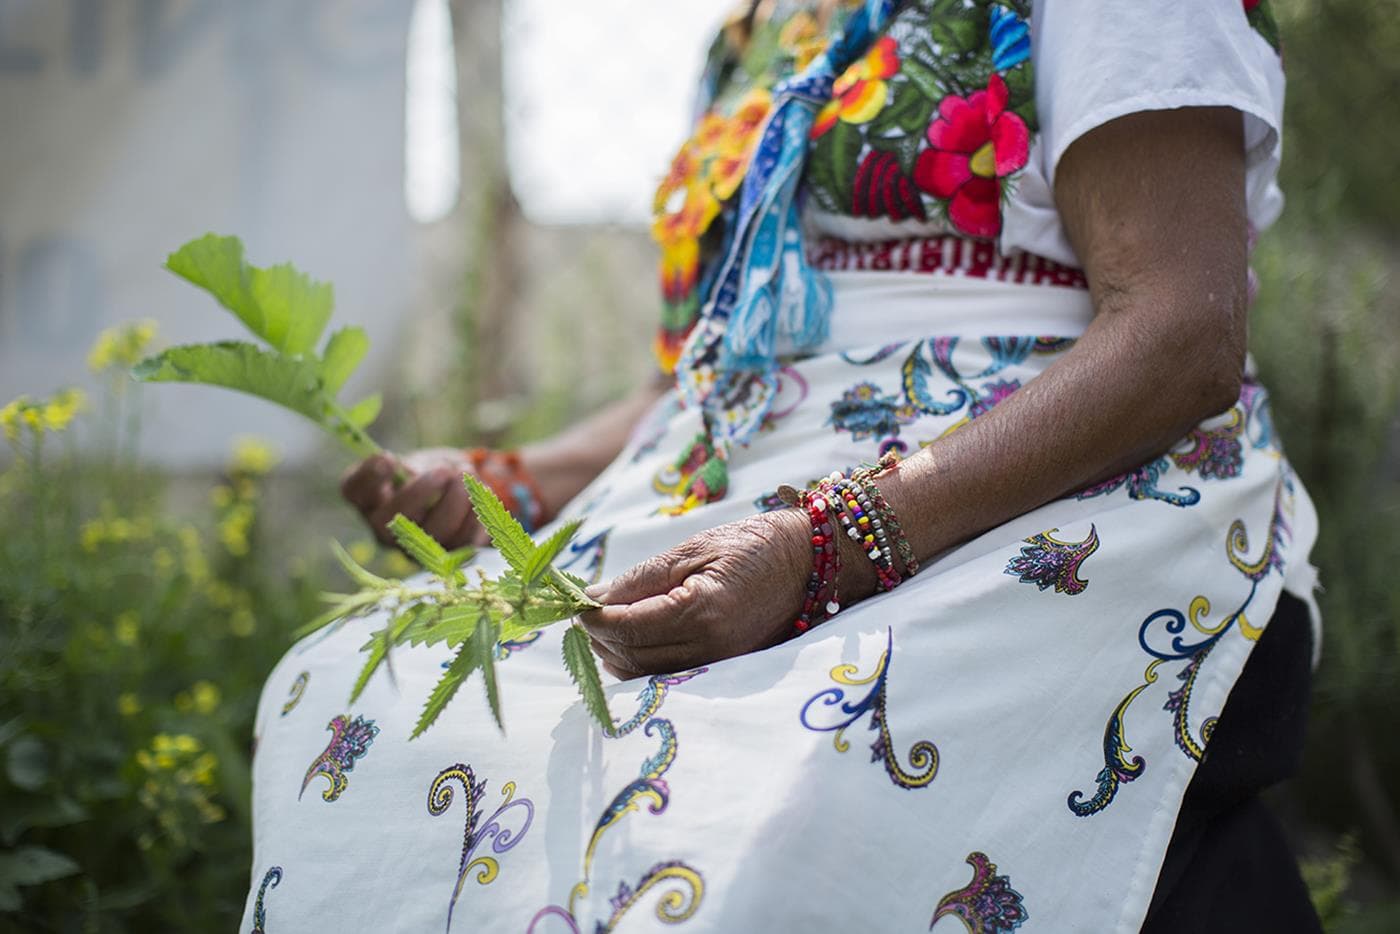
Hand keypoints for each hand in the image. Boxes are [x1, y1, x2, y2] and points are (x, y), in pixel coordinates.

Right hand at [339, 447, 482, 548]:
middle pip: (388, 521)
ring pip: (433, 532)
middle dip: (420, 492)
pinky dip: (475, 512)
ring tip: (466, 474)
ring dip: (456, 499)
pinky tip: (478, 492)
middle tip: (443, 470)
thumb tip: (412, 475)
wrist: (454, 495)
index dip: (369, 476)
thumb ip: (413, 468)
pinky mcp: (446, 556)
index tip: (388, 458)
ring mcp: (414, 548)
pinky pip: (464, 539)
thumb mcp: (417, 463)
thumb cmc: (427, 474)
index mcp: (368, 498)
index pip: (353, 489)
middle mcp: (383, 529)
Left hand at [580, 510, 818, 678]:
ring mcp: (720, 666)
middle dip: (598, 636)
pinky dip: (640, 663)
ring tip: (603, 624)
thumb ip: (641, 578)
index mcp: (701, 611)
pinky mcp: (725, 671)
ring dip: (614, 654)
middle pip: (630, 656)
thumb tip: (592, 598)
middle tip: (582, 611)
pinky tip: (632, 640)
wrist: (814, 562)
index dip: (591, 617)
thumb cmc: (755, 545)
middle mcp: (710, 648)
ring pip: (644, 674)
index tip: (573, 602)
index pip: (625, 627)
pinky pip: (667, 677)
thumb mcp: (693, 549)